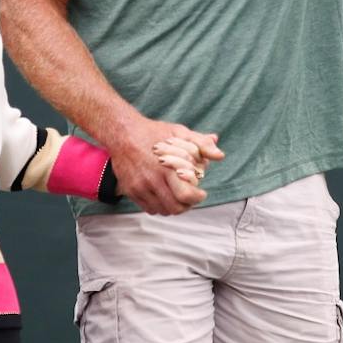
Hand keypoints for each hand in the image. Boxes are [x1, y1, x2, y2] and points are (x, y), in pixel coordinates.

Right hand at [109, 118, 223, 215]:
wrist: (122, 132)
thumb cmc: (153, 132)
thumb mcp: (180, 133)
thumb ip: (201, 144)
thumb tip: (220, 155)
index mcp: (166, 167)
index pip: (185, 195)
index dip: (197, 198)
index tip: (201, 193)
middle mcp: (152, 180)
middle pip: (175, 207)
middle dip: (187, 205)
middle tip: (190, 198)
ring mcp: (139, 187)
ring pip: (162, 210)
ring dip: (173, 207)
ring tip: (178, 198)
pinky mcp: (130, 191)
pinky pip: (148, 208)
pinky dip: (159, 206)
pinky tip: (164, 196)